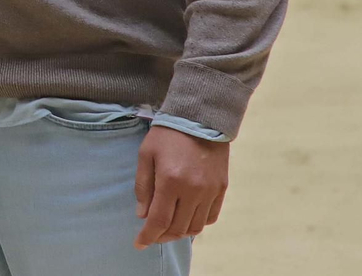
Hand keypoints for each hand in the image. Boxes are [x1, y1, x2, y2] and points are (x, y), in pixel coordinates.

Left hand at [134, 126, 229, 248]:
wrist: (200, 118)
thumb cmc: (167, 134)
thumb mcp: (146, 155)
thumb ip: (143, 186)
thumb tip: (143, 215)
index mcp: (171, 181)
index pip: (159, 220)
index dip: (148, 236)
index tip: (139, 243)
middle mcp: (193, 190)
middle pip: (178, 227)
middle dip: (162, 236)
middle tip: (152, 235)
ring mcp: (210, 191)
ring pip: (196, 226)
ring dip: (180, 232)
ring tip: (167, 229)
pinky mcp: (221, 188)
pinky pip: (210, 217)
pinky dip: (197, 223)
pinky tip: (186, 218)